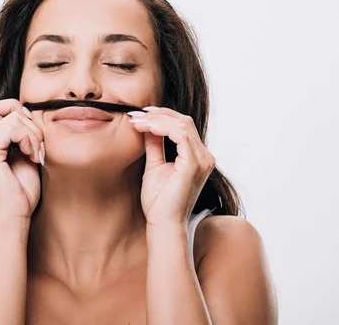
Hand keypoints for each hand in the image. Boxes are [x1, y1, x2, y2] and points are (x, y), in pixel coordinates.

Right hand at [0, 99, 43, 218]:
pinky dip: (29, 140)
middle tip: (37, 149)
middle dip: (32, 124)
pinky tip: (31, 157)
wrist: (16, 213)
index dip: (20, 111)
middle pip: (9, 107)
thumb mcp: (27, 152)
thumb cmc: (23, 189)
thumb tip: (27, 109)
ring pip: (14, 117)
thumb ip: (24, 132)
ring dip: (33, 135)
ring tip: (35, 156)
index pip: (0, 105)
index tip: (33, 135)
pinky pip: (13, 128)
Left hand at [129, 106, 215, 226]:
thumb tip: (147, 125)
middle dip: (158, 114)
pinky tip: (146, 129)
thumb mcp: (154, 165)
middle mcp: (204, 156)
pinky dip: (162, 128)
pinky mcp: (194, 164)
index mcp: (197, 156)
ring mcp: (202, 160)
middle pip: (184, 121)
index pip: (183, 125)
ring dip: (156, 120)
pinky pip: (180, 135)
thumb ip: (154, 145)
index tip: (139, 114)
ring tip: (136, 122)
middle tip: (134, 114)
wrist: (163, 223)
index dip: (162, 116)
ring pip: (182, 124)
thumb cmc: (159, 201)